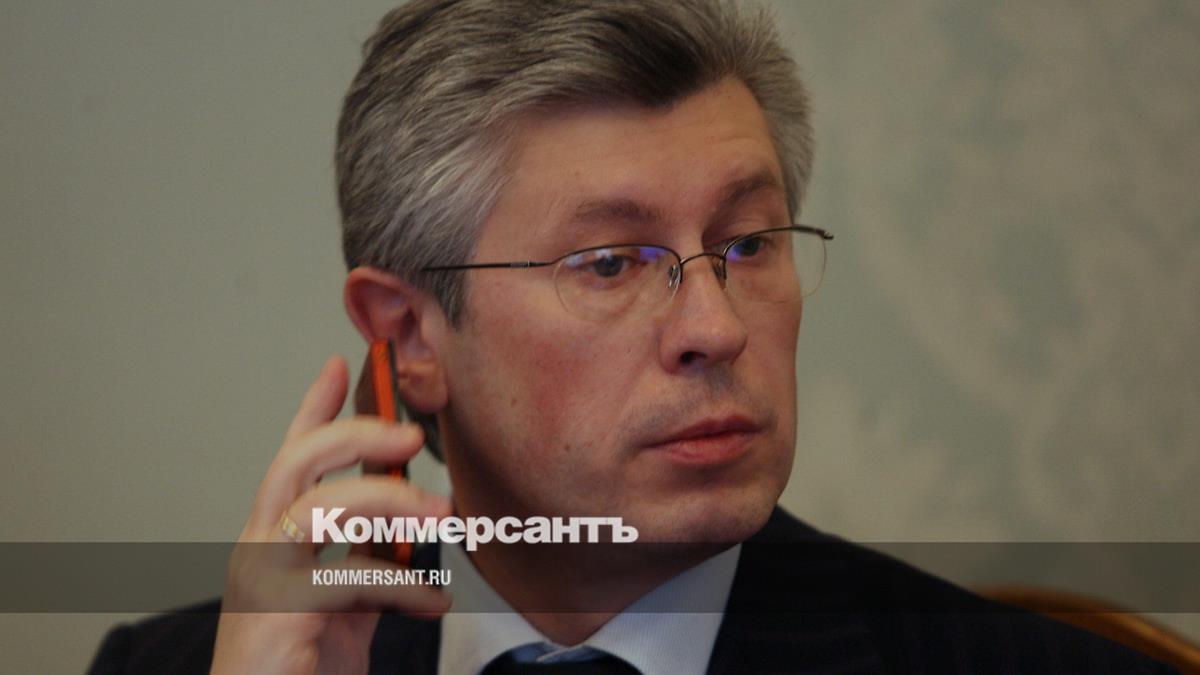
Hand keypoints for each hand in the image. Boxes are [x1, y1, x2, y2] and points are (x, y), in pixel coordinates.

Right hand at [211, 355, 451, 674]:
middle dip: (357, 435)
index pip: (291, 457)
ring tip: (442, 516)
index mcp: (275, 536)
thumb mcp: (347, 601)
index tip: (340, 366)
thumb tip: (408, 518)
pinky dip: (403, 586)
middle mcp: (259, 546)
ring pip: (323, 507)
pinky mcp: (275, 612)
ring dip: (390, 502)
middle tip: (412, 435)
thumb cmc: (302, 663)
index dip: (314, 409)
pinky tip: (433, 603)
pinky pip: (349, 579)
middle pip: (298, 462)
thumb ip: (368, 556)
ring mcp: (261, 577)